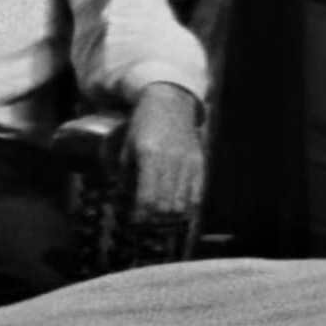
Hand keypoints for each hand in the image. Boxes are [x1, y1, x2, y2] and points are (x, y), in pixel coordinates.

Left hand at [123, 83, 205, 221]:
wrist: (169, 103)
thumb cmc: (143, 126)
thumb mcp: (127, 147)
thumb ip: (126, 175)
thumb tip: (127, 201)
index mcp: (149, 155)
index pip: (147, 198)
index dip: (140, 215)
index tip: (135, 221)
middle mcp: (171, 160)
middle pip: (166, 206)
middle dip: (155, 219)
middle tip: (147, 220)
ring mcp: (188, 162)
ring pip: (183, 204)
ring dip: (171, 216)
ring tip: (161, 216)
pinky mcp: (200, 163)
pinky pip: (197, 195)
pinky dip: (187, 207)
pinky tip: (178, 208)